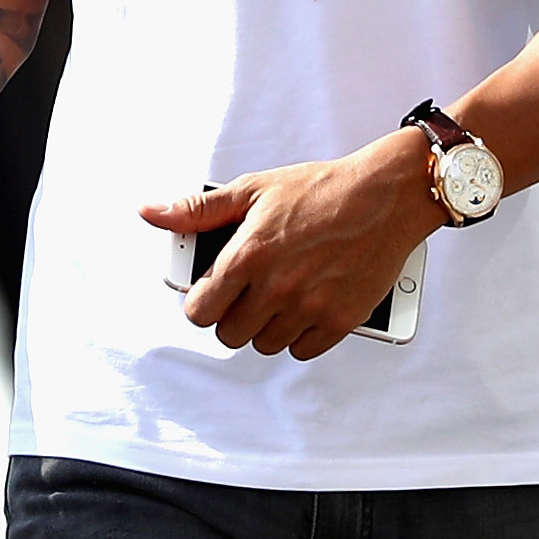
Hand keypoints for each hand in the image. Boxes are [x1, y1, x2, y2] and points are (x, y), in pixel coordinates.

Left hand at [145, 135, 435, 361]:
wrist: (387, 194)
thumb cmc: (320, 188)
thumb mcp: (253, 189)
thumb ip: (199, 210)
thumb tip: (151, 213)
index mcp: (247, 255)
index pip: (199, 312)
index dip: (203, 303)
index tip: (213, 294)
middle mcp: (276, 286)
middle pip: (230, 335)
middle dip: (234, 315)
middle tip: (251, 292)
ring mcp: (310, 306)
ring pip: (266, 344)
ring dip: (267, 326)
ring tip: (281, 295)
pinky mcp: (342, 319)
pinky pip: (303, 350)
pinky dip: (302, 335)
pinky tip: (307, 307)